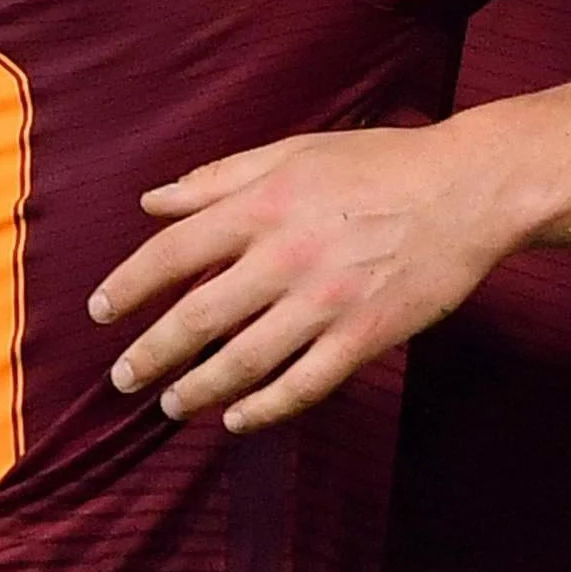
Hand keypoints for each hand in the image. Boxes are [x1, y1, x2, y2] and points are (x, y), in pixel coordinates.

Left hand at [90, 122, 526, 432]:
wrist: (470, 190)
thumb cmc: (381, 163)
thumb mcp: (295, 151)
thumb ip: (220, 177)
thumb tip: (152, 201)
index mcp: (264, 206)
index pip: (171, 253)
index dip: (127, 287)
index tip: (100, 312)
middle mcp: (286, 257)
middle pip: (195, 319)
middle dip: (150, 356)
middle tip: (124, 378)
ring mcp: (326, 302)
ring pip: (241, 362)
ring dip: (195, 390)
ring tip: (171, 406)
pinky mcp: (364, 336)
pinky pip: (302, 385)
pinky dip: (263, 409)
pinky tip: (237, 420)